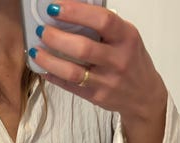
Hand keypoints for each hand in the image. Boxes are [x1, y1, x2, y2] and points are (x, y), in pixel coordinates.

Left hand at [31, 1, 166, 121]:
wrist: (144, 96)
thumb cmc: (131, 61)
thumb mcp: (126, 39)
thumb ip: (104, 28)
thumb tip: (70, 13)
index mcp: (127, 38)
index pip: (102, 20)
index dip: (76, 12)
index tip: (55, 7)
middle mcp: (118, 60)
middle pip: (83, 48)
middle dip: (56, 38)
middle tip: (42, 30)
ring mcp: (107, 81)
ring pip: (73, 72)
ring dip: (50, 60)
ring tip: (36, 51)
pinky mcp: (97, 97)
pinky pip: (70, 86)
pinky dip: (54, 77)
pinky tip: (43, 68)